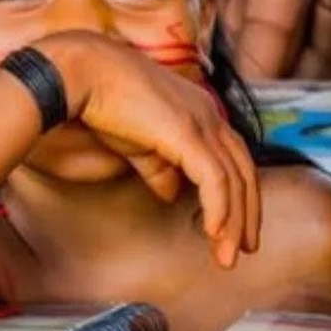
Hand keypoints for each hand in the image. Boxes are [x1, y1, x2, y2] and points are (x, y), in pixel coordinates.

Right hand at [32, 31, 259, 268]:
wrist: (84, 75)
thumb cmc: (105, 102)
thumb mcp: (139, 143)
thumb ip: (159, 168)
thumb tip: (171, 193)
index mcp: (201, 112)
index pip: (234, 159)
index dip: (240, 194)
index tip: (235, 227)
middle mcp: (209, 114)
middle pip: (244, 171)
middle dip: (246, 215)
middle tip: (243, 248)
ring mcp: (202, 122)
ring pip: (234, 181)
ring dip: (233, 223)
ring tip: (227, 256)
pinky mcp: (188, 134)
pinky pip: (215, 181)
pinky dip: (219, 211)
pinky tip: (214, 235)